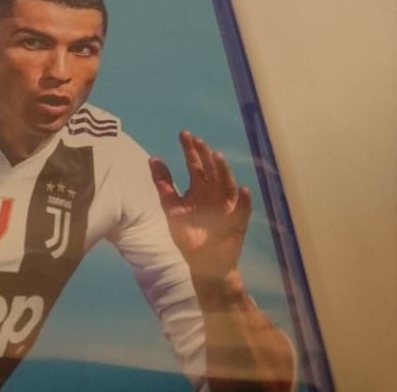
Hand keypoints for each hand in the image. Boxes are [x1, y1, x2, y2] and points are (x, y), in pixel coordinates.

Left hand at [148, 131, 251, 280]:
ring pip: (227, 184)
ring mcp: (227, 205)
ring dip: (223, 170)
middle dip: (205, 155)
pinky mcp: (238, 220)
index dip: (190, 150)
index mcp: (199, 189)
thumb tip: (153, 159)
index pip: (195, 165)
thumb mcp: (171, 209)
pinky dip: (243, 200)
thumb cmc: (188, 235)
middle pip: (211, 169)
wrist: (203, 262)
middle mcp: (214, 193)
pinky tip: (241, 190)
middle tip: (198, 140)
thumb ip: (164, 185)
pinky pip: (243, 208)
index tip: (184, 134)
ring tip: (217, 156)